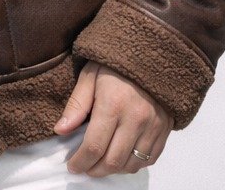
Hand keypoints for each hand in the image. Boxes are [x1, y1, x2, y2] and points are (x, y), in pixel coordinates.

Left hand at [53, 61, 170, 175]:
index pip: (94, 146)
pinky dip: (132, 165)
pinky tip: (120, 159)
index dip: (80, 161)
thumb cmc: (115, 64)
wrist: (151, 54)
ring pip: (131, 164)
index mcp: (112, 104)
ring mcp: (153, 127)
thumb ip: (76, 105)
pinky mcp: (164, 130)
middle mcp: (135, 119)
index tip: (72, 166)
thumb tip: (60, 131)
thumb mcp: (90, 75)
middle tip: (83, 167)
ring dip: (113, 171)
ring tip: (99, 164)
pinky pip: (149, 159)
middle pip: (112, 161)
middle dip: (94, 170)